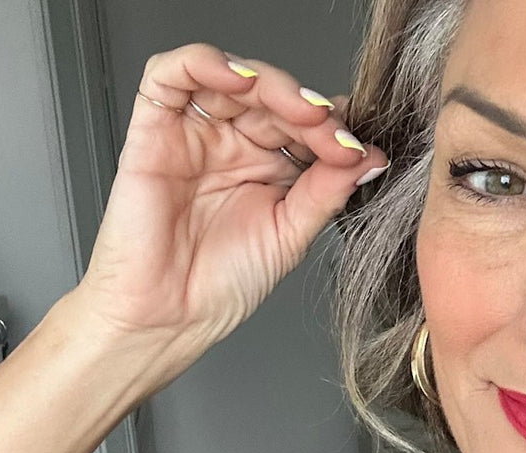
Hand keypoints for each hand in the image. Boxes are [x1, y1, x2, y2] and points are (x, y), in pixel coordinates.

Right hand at [75, 43, 386, 354]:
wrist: (167, 317)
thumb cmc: (220, 285)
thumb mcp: (291, 234)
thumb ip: (328, 190)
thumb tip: (371, 156)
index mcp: (272, 168)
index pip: (307, 126)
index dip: (335, 127)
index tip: (358, 148)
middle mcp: (235, 146)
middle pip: (276, 98)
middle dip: (311, 110)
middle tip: (333, 131)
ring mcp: (196, 134)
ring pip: (233, 78)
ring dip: (273, 84)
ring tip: (300, 111)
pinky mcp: (153, 130)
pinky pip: (170, 74)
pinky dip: (206, 62)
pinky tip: (241, 80)